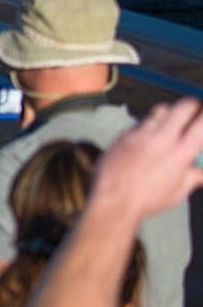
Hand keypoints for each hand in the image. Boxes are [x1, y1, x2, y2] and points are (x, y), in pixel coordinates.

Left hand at [93, 98, 202, 220]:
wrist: (113, 201)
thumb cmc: (147, 201)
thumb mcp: (178, 192)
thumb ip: (194, 177)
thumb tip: (201, 172)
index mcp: (180, 154)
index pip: (201, 123)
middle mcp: (161, 139)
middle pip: (183, 107)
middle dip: (192, 105)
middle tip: (194, 111)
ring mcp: (140, 135)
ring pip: (160, 110)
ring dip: (169, 114)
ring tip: (170, 123)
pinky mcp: (123, 135)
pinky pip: (140, 123)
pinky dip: (147, 127)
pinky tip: (147, 138)